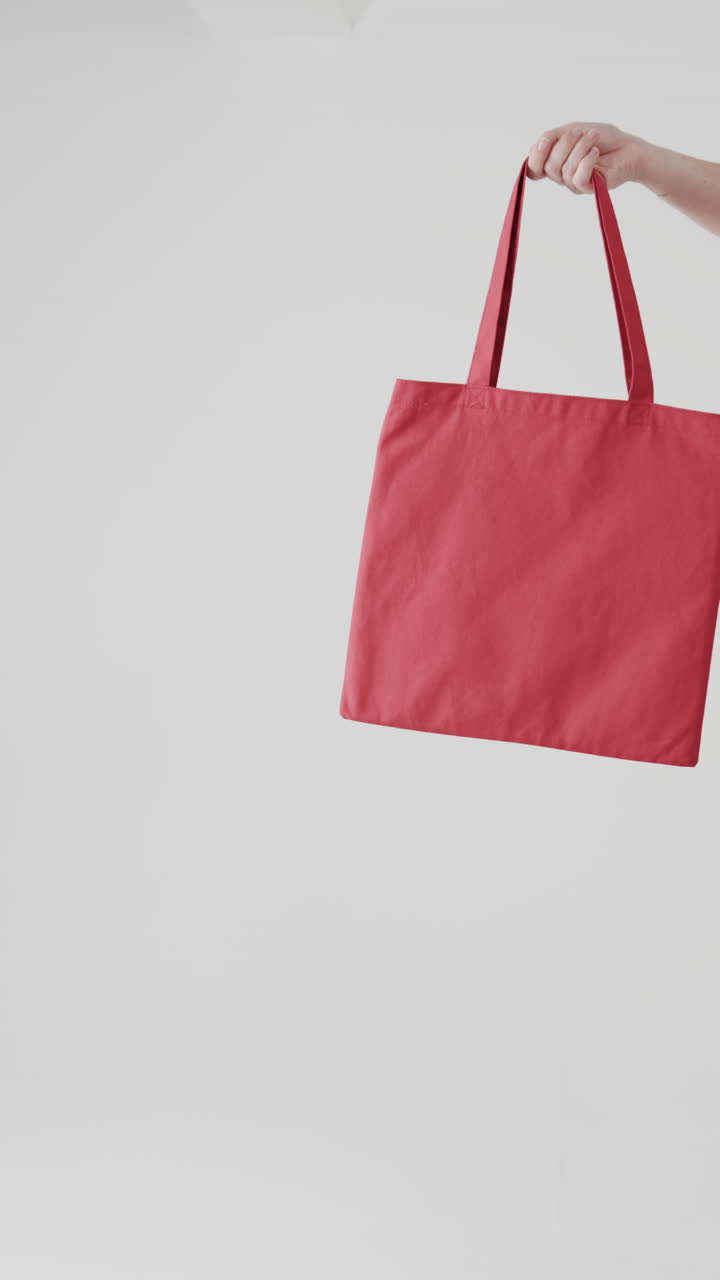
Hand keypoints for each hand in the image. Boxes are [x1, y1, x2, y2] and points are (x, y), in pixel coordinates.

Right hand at [527, 123, 643, 192]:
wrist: (628, 147)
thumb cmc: (602, 138)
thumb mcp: (573, 130)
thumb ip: (552, 138)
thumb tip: (534, 147)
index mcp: (555, 161)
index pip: (534, 169)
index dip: (535, 158)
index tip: (546, 141)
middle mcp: (562, 175)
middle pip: (549, 167)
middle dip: (563, 145)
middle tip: (579, 132)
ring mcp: (575, 183)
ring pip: (565, 170)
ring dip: (580, 148)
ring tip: (594, 136)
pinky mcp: (589, 188)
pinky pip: (579, 178)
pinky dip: (586, 160)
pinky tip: (596, 151)